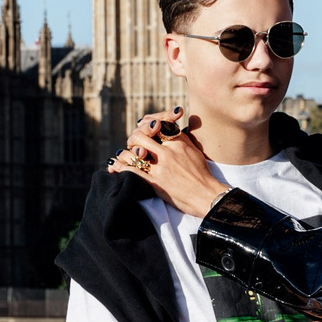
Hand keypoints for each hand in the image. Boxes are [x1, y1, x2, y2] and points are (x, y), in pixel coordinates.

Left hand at [107, 110, 224, 217]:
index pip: (157, 125)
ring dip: (125, 153)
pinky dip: (121, 167)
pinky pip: (133, 172)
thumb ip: (180, 139)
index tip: (144, 130)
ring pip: (134, 153)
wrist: (207, 196)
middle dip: (133, 138)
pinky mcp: (156, 183)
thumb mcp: (194, 150)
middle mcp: (168, 152)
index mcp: (178, 142)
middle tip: (133, 144)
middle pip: (141, 135)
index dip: (147, 125)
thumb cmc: (202, 174)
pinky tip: (114, 166)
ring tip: (121, 154)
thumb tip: (169, 129)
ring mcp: (161, 168)